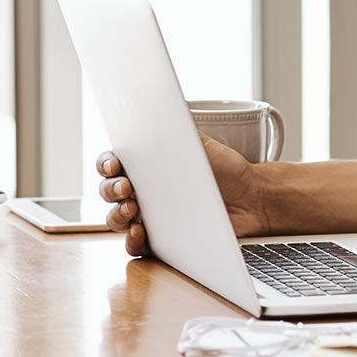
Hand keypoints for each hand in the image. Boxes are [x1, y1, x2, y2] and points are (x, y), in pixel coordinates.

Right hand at [95, 135, 270, 257]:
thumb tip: (158, 110)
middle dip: (110, 189)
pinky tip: (139, 233)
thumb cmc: (223, 168)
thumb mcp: (201, 143)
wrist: (251, 198)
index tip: (113, 163)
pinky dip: (132, 242)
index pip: (112, 162)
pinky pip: (136, 246)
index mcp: (145, 164)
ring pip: (116, 219)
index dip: (105, 162)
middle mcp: (142, 191)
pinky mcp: (160, 242)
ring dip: (116, 215)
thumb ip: (178, 129)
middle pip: (108, 191)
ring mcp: (149, 217)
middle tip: (126, 187)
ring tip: (132, 209)